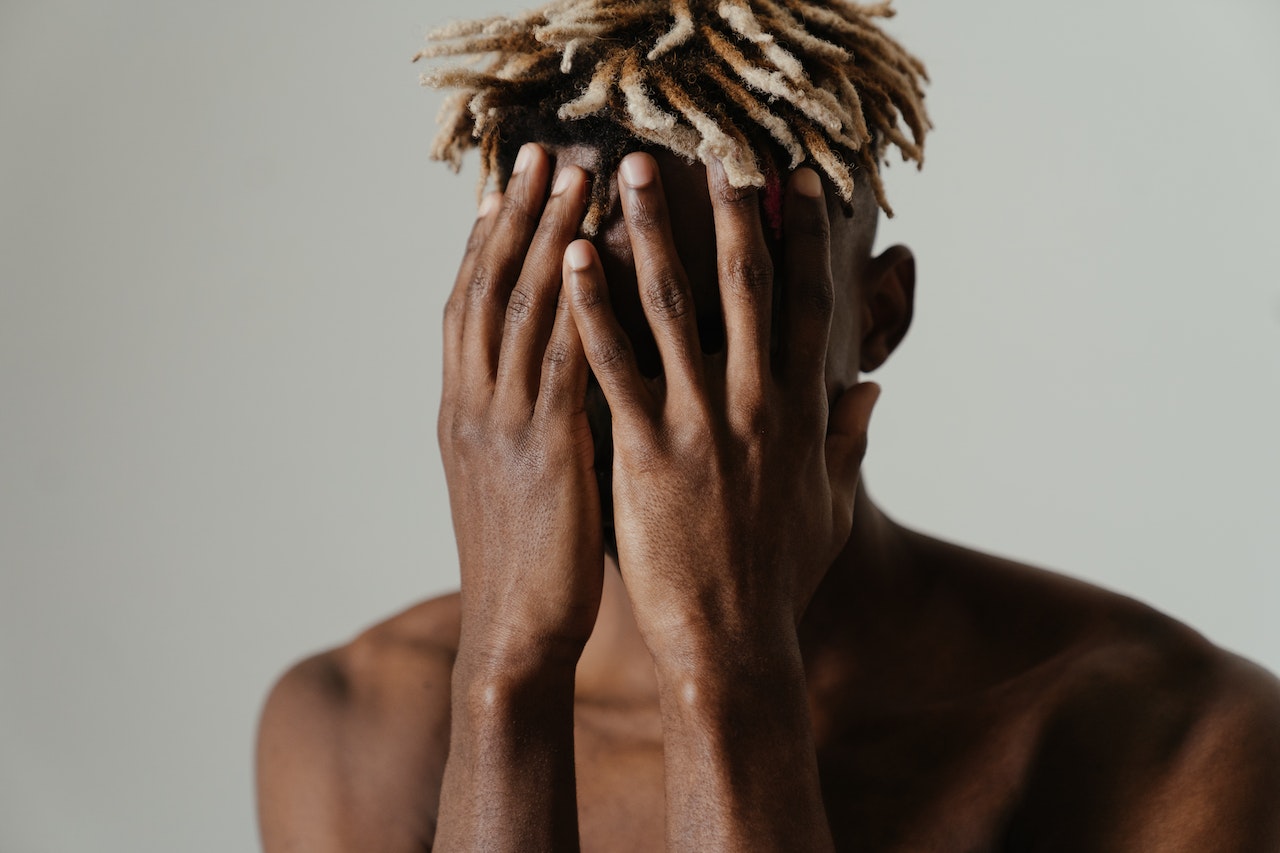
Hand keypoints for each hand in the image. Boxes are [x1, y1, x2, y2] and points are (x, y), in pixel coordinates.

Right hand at [439, 143, 600, 678]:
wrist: (513, 637)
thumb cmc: (529, 566)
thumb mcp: (514, 485)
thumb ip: (531, 424)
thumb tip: (562, 381)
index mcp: (464, 414)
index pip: (470, 309)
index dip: (488, 244)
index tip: (506, 187)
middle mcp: (474, 406)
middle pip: (491, 290)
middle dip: (517, 216)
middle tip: (541, 152)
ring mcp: (505, 425)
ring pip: (524, 309)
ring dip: (549, 235)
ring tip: (575, 174)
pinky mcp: (548, 450)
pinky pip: (564, 359)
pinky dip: (579, 301)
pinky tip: (598, 256)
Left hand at [564, 154, 880, 662]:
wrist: (734, 645)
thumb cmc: (780, 579)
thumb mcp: (831, 510)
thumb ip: (848, 443)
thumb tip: (873, 390)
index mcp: (802, 412)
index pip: (807, 304)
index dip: (805, 237)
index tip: (797, 180)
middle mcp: (755, 404)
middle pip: (744, 285)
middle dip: (729, 209)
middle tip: (712, 146)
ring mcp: (699, 425)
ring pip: (671, 308)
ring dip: (648, 233)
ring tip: (625, 175)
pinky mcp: (645, 453)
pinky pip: (612, 367)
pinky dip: (591, 309)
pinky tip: (570, 260)